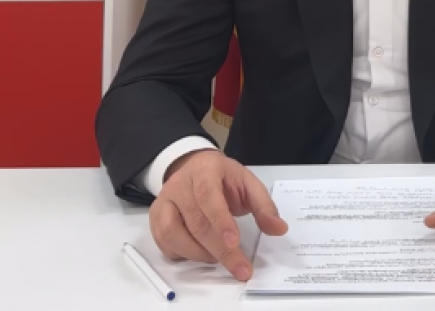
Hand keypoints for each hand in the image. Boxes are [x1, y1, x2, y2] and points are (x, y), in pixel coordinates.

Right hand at [149, 149, 287, 280]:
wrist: (196, 167)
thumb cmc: (224, 178)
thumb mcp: (248, 183)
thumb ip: (264, 205)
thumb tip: (279, 229)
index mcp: (205, 169)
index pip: (208, 195)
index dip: (220, 220)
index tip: (234, 242)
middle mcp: (180, 183)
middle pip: (196, 221)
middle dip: (220, 249)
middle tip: (240, 267)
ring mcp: (164, 200)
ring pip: (174, 234)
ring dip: (199, 253)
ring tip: (219, 257)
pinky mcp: (156, 216)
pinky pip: (164, 243)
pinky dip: (183, 254)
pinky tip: (200, 253)